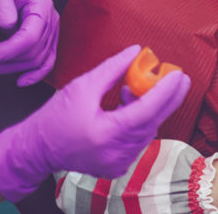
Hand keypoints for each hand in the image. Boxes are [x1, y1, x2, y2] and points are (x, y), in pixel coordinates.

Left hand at [0, 0, 58, 85]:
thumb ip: (2, 4)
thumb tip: (9, 24)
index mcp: (41, 6)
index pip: (31, 36)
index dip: (9, 50)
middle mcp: (50, 19)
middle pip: (33, 51)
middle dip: (6, 59)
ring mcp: (50, 32)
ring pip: (36, 60)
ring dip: (12, 67)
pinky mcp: (45, 42)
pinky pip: (45, 62)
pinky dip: (35, 74)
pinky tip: (21, 81)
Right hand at [0, 44, 190, 201]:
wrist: (37, 149)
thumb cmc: (55, 116)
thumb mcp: (82, 85)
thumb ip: (113, 69)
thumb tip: (137, 52)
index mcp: (106, 134)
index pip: (146, 111)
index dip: (165, 92)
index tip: (178, 75)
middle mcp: (116, 153)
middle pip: (153, 122)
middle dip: (168, 98)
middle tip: (180, 78)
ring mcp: (118, 163)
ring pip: (147, 130)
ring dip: (149, 108)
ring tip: (133, 89)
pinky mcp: (118, 166)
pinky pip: (138, 139)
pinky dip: (139, 121)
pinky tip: (127, 105)